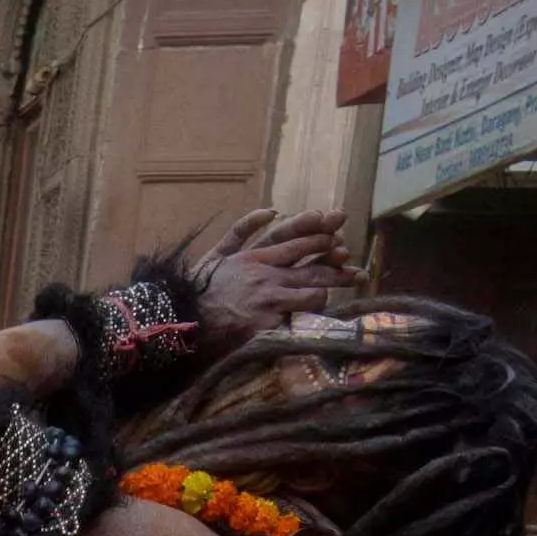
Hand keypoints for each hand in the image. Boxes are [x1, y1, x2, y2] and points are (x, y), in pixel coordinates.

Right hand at [185, 207, 357, 343]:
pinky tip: (321, 326)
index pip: (297, 242)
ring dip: (326, 296)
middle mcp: (265, 276)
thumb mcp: (215, 254)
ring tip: (334, 299)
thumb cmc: (194, 290)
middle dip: (339, 269)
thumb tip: (271, 210)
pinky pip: (297, 323)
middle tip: (359, 273)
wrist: (177, 321)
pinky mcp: (266, 326)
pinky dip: (310, 323)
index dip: (322, 239)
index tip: (338, 239)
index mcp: (254, 258)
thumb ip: (242, 231)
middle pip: (312, 268)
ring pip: (311, 293)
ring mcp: (267, 301)